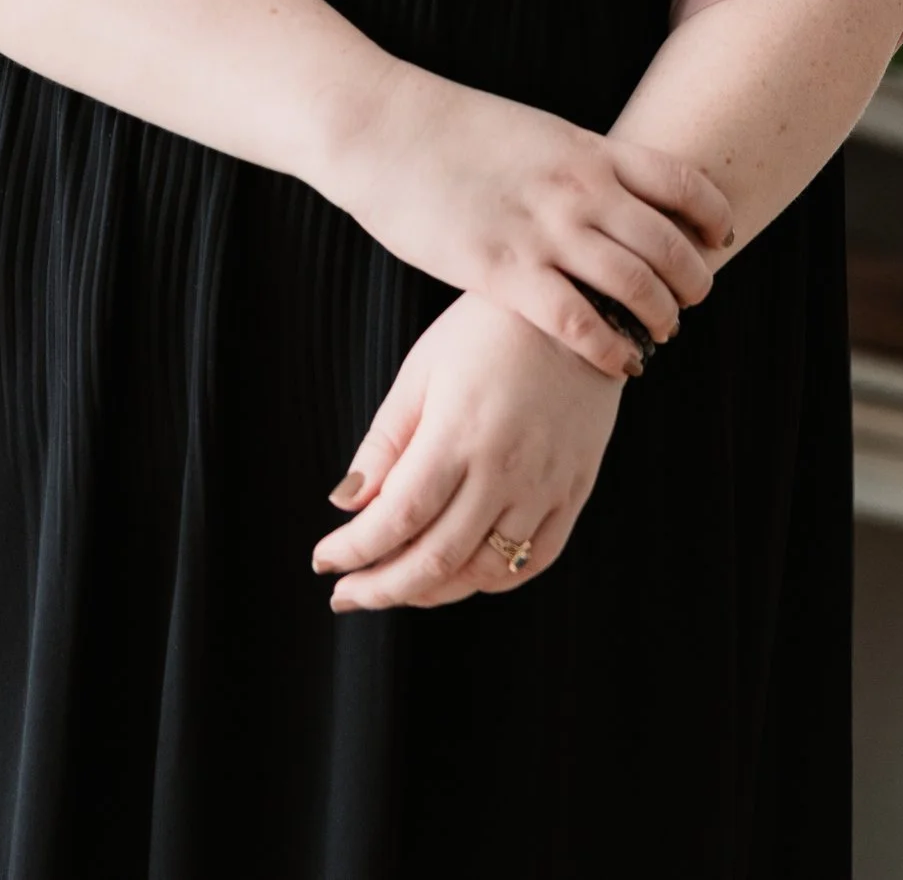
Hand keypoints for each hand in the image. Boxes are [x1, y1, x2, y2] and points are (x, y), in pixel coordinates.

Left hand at [312, 295, 623, 610]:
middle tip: (346, 594)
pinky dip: (491, 580)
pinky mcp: (575, 492)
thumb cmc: (487, 330)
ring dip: (432, 592)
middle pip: (437, 559)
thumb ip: (385, 441)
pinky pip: (534, 560)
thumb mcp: (423, 370)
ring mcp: (545, 486)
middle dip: (382, 587)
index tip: (323, 561)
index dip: (355, 550)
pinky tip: (461, 574)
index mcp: (459, 432)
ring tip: (397, 585)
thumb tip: (345, 503)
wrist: (578, 310)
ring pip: (484, 572)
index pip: (399, 517)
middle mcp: (505, 469)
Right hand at [319, 66, 728, 378]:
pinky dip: (612, 348)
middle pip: (671, 244)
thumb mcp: (532, 130)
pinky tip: (619, 363)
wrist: (383, 126)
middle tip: (691, 301)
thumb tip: (607, 188)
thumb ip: (575, 161)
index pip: (683, 183)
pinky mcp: (506, 272)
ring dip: (661, 319)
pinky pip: (580, 323)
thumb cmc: (448, 127)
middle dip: (695, 281)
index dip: (713, 218)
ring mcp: (545, 232)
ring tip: (660, 336)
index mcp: (588, 148)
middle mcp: (580, 189)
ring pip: (637, 286)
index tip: (718, 241)